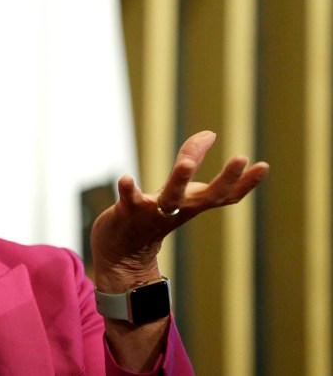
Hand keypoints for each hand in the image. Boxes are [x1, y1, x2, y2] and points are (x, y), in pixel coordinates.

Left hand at [90, 130, 269, 291]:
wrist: (123, 253)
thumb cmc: (155, 215)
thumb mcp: (179, 187)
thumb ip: (193, 158)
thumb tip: (211, 133)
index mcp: (194, 203)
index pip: (226, 195)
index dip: (246, 182)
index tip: (264, 166)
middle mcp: (179, 209)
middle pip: (208, 196)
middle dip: (226, 178)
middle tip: (241, 157)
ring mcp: (154, 212)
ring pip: (170, 198)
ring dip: (179, 180)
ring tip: (186, 163)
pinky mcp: (128, 211)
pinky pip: (130, 200)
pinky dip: (128, 190)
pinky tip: (126, 178)